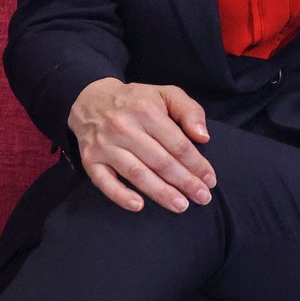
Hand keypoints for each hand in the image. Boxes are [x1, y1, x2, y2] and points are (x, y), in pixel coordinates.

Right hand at [67, 77, 217, 212]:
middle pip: (160, 161)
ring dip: (160, 193)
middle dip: (184, 182)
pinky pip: (104, 182)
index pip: (177, 143)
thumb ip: (189, 111)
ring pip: (137, 173)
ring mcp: (105, 145)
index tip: (210, 180)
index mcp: (146, 110)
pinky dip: (120, 195)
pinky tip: (138, 206)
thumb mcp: (166, 94)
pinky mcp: (90, 159)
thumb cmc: (137, 100)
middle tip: (202, 198)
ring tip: (180, 205)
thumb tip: (203, 137)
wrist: (91, 99)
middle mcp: (124, 127)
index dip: (196, 164)